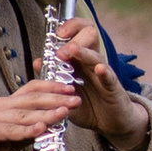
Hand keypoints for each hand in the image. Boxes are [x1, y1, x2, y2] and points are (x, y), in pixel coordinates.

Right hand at [0, 79, 75, 150]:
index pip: (32, 89)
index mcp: (6, 104)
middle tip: (75, 100)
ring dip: (46, 113)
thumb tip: (50, 126)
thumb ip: (28, 130)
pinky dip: (26, 130)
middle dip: (56, 98)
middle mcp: (0, 106)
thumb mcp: (11, 138)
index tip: (71, 89)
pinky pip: (10, 130)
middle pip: (32, 98)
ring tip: (64, 113)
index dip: (52, 87)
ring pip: (24, 113)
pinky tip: (41, 129)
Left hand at [54, 15, 151, 150]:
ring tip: (71, 50)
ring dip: (83, 53)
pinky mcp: (114, 88)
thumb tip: (37, 62)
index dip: (70, 27)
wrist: (109, 123)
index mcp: (80, 60)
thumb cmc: (86, 105)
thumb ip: (52, 79)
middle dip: (75, 35)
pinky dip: (104, 72)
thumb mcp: (65, 93)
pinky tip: (99, 69)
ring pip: (96, 56)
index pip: (78, 33)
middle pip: (90, 35)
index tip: (58, 32)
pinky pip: (110, 77)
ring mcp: (104, 74)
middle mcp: (92, 62)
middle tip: (60, 46)